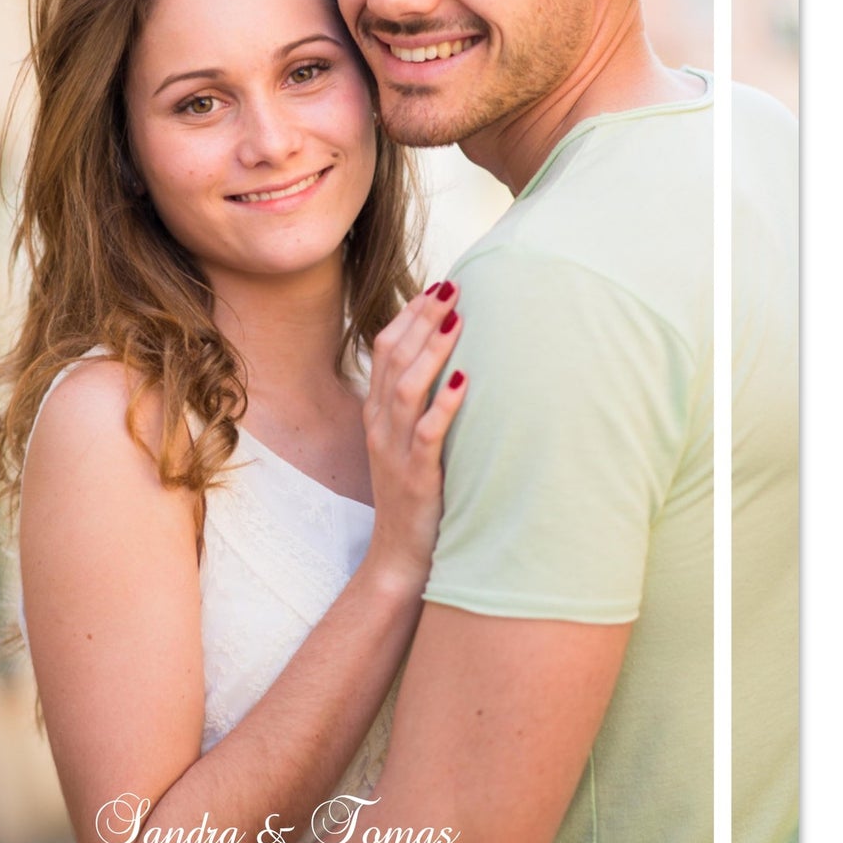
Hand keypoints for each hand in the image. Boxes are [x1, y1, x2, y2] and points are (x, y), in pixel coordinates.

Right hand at [360, 282, 467, 590]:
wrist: (400, 556)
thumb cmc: (415, 494)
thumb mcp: (409, 442)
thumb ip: (420, 405)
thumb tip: (452, 362)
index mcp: (377, 413)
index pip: (385, 349)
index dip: (409, 315)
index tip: (437, 286)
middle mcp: (380, 425)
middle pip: (393, 358)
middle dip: (422, 319)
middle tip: (452, 287)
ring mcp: (394, 450)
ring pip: (406, 388)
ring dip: (432, 351)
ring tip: (457, 321)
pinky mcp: (416, 476)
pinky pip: (428, 433)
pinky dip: (445, 403)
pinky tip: (465, 379)